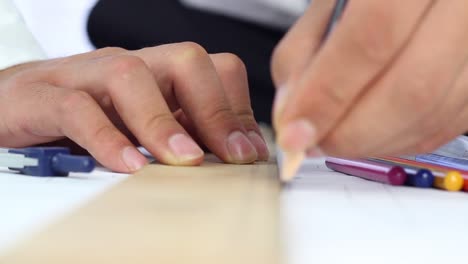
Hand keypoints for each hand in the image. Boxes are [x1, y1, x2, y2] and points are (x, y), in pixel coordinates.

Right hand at [0, 42, 268, 171]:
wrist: (6, 107)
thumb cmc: (81, 121)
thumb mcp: (141, 129)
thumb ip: (180, 136)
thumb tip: (229, 158)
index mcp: (155, 74)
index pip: (214, 71)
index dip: (237, 110)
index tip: (249, 154)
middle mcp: (127, 67)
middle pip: (185, 61)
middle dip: (215, 110)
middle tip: (232, 156)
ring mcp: (84, 76)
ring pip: (131, 76)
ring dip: (164, 123)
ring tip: (185, 162)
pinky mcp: (40, 95)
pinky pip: (76, 108)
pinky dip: (106, 137)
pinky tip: (128, 166)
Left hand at [271, 0, 467, 156]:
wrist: (411, 3)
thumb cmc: (364, 1)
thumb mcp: (325, 11)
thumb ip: (301, 57)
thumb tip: (292, 118)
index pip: (371, 40)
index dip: (328, 95)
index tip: (293, 133)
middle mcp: (460, 9)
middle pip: (412, 88)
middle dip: (350, 132)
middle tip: (311, 143)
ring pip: (431, 114)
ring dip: (371, 142)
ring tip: (334, 138)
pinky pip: (443, 126)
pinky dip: (395, 141)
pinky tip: (368, 134)